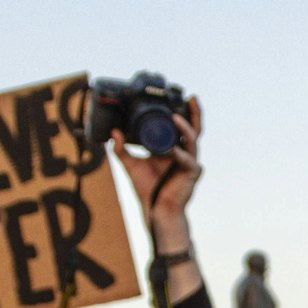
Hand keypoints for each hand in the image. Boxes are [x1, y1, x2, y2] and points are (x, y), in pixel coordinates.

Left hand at [111, 96, 202, 226]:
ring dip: (186, 128)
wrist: (156, 209)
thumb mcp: (129, 164)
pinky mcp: (192, 173)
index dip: (181, 112)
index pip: (180, 126)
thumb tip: (113, 132)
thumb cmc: (148, 188)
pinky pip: (188, 161)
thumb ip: (120, 149)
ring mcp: (190, 162)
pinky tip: (173, 150)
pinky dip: (181, 155)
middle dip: (194, 112)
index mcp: (172, 148)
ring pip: (194, 140)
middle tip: (191, 97)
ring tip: (175, 117)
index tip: (175, 97)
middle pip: (194, 128)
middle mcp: (184, 152)